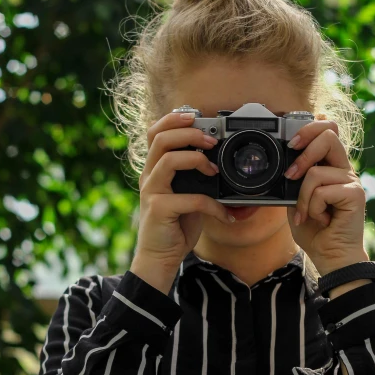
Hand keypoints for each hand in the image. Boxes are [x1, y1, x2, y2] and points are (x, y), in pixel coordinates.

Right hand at [135, 112, 234, 274]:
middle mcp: (149, 176)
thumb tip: (225, 166)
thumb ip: (199, 180)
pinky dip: (211, 204)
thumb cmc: (176, 227)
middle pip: (160, 139)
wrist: (160, 258)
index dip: (173, 119)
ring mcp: (152, 192)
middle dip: (189, 134)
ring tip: (214, 170)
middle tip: (211, 141)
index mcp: (155, 169)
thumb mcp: (190, 197)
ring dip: (196, 159)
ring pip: (168, 160)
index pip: (155, 132)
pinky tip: (225, 213)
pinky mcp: (158, 210)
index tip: (196, 117)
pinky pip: (188, 198)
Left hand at [285, 115, 367, 275]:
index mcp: (331, 167)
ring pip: (316, 172)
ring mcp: (351, 181)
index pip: (328, 130)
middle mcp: (343, 170)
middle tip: (290, 175)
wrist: (330, 257)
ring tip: (307, 215)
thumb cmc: (315, 231)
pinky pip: (322, 191)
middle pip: (330, 134)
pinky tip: (321, 220)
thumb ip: (294, 180)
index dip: (309, 128)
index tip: (290, 144)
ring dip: (302, 198)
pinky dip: (313, 208)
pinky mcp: (355, 194)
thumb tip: (286, 160)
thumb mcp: (296, 200)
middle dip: (304, 151)